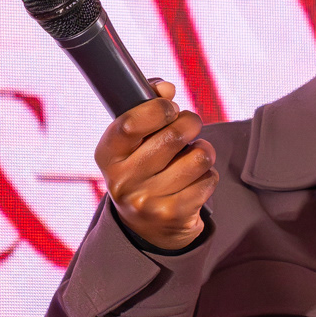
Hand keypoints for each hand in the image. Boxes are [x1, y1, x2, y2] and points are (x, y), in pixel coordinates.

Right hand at [96, 80, 217, 252]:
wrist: (147, 228)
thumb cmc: (143, 169)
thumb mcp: (133, 142)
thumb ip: (145, 108)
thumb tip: (166, 88)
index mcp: (107, 156)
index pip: (129, 124)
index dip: (158, 109)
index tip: (171, 107)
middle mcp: (122, 181)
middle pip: (173, 136)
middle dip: (190, 123)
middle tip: (189, 126)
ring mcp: (147, 201)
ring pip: (198, 157)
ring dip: (203, 151)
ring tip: (193, 156)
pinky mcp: (174, 216)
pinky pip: (208, 179)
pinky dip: (208, 175)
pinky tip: (195, 180)